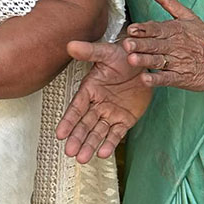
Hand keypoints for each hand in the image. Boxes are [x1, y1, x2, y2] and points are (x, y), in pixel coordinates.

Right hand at [57, 39, 154, 162]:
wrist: (144, 62)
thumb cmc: (123, 56)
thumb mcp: (107, 52)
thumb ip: (90, 52)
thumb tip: (71, 45)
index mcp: (89, 90)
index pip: (76, 108)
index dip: (68, 121)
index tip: (59, 133)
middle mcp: (97, 104)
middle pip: (85, 124)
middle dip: (77, 138)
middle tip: (70, 152)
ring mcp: (111, 113)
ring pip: (98, 132)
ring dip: (90, 145)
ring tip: (82, 159)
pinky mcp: (125, 119)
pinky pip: (116, 133)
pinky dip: (110, 143)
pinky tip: (103, 153)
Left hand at [122, 0, 203, 92]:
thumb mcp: (187, 16)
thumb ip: (167, 0)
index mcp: (175, 30)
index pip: (157, 28)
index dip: (143, 29)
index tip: (131, 29)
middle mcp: (176, 46)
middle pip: (155, 44)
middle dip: (140, 44)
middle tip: (126, 44)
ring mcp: (179, 63)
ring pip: (158, 61)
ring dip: (145, 61)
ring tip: (132, 59)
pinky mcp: (182, 78)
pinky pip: (167, 79)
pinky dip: (157, 79)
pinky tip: (145, 80)